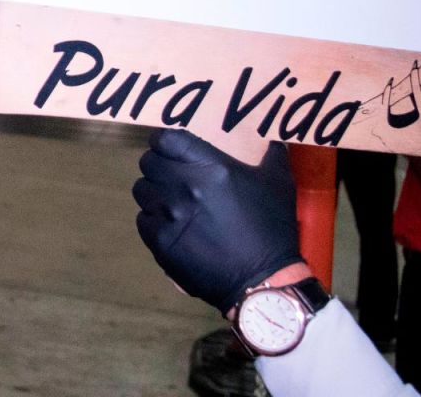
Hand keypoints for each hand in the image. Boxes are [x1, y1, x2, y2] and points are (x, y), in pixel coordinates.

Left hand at [132, 129, 302, 313]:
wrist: (262, 281)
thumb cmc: (272, 229)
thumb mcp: (279, 184)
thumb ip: (271, 156)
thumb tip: (272, 141)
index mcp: (208, 166)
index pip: (164, 139)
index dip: (164, 142)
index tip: (171, 149)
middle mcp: (182, 186)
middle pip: (148, 163)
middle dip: (158, 166)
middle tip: (173, 176)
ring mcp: (167, 214)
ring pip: (142, 190)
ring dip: (154, 192)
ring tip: (171, 202)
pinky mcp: (159, 241)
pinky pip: (143, 220)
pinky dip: (153, 220)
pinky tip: (171, 227)